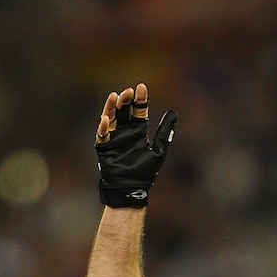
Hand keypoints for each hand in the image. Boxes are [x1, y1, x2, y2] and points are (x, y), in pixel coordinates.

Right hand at [96, 83, 176, 207]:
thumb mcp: (159, 149)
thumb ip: (165, 131)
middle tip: (129, 92)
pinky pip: (102, 135)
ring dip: (112, 107)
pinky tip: (106, 119)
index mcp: (138, 130)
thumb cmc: (146, 172)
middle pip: (124, 110)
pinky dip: (103, 127)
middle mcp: (125, 131)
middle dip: (126, 100)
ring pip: (111, 117)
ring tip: (116, 96)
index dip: (140, 99)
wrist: (132, 189)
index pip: (139, 110)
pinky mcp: (104, 147)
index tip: (142, 87)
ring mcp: (114, 138)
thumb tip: (174, 112)